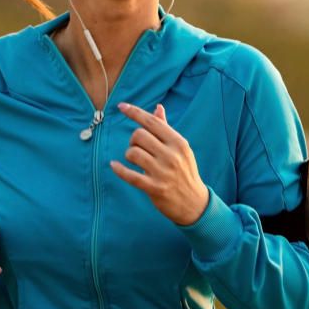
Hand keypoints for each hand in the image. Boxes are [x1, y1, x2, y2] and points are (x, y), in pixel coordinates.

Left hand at [110, 102, 210, 226]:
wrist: (194, 203)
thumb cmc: (184, 171)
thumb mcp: (180, 149)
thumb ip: (166, 129)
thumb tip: (158, 108)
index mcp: (178, 142)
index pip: (152, 122)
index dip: (134, 112)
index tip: (121, 106)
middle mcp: (171, 155)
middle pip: (139, 135)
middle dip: (133, 140)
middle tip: (137, 148)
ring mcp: (163, 172)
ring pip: (133, 153)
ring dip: (129, 155)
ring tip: (134, 160)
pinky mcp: (155, 188)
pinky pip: (130, 175)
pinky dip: (119, 169)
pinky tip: (114, 166)